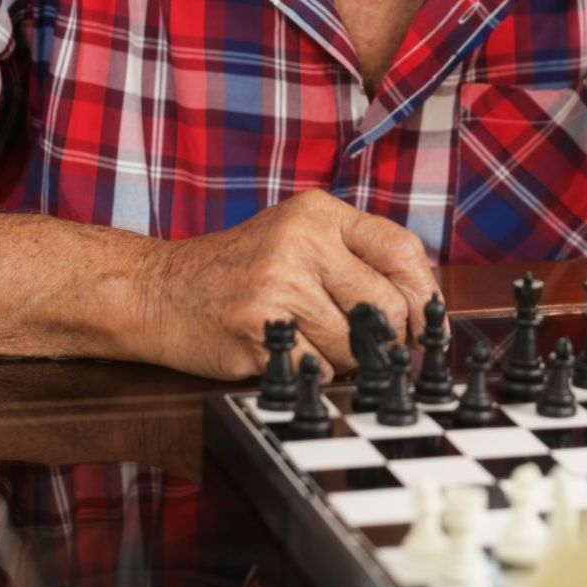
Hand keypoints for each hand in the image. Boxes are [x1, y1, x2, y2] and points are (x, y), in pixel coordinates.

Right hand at [137, 190, 438, 380]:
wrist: (158, 290)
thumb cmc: (237, 269)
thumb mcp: (295, 235)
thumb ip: (354, 257)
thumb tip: (420, 308)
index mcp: (318, 213)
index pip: (401, 249)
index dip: (423, 295)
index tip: (428, 323)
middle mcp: (301, 242)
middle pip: (385, 307)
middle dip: (385, 337)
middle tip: (366, 344)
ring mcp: (278, 286)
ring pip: (355, 346)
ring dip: (345, 359)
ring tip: (311, 340)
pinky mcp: (259, 331)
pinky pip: (319, 369)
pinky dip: (312, 372)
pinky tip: (288, 352)